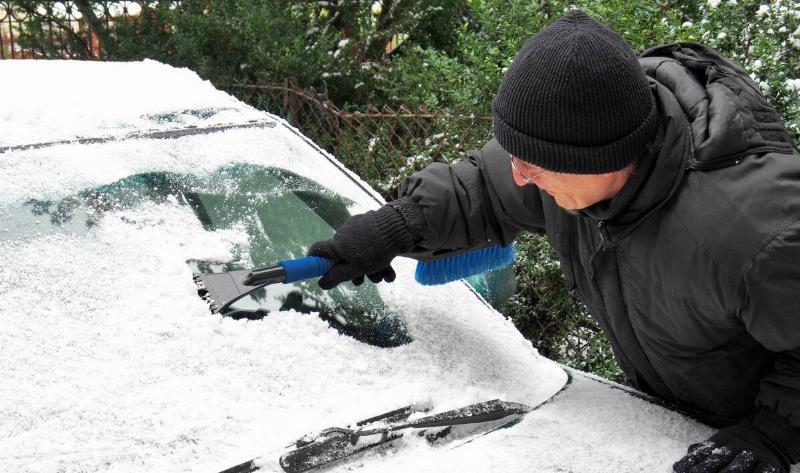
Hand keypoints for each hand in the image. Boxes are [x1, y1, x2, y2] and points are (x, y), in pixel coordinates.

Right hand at [308, 204, 413, 289]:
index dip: (315, 260)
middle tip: (366, 280)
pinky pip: (371, 244)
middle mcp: (345, 233)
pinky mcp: (373, 225)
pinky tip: (390, 270)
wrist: (399, 228)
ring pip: (362, 252)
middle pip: (345, 256)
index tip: (318, 270)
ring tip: (384, 276)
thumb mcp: (355, 268)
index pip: (318, 250)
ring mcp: (359, 227)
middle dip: (357, 271)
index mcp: (337, 243)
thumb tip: (321, 284)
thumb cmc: (374, 250)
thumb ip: (337, 276)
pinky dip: (380, 257)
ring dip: (372, 268)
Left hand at [673, 411, 797, 472]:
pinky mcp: (769, 464)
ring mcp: (752, 455)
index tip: (678, 470)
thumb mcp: (717, 444)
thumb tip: (676, 466)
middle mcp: (735, 447)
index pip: (702, 453)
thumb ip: (700, 453)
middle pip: (717, 460)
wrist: (769, 434)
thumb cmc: (736, 445)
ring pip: (737, 467)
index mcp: (720, 442)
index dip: (690, 463)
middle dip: (704, 470)